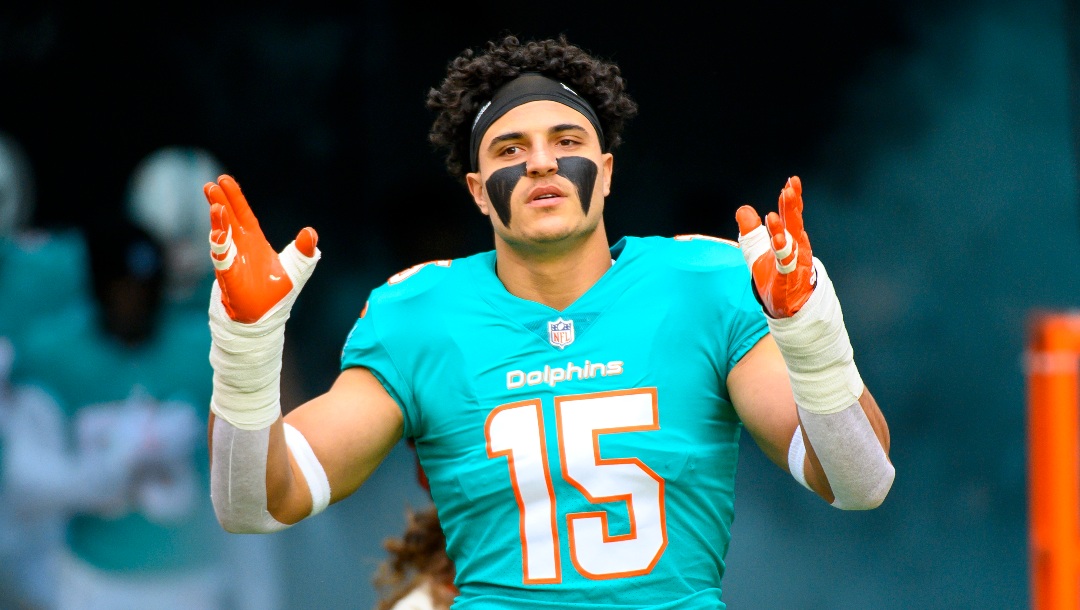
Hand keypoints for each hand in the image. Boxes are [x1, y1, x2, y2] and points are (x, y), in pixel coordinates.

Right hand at [204, 175, 317, 322]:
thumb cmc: (278, 293)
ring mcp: (232, 262)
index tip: (224, 180)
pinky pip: (223, 260)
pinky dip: (220, 247)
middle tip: (209, 185)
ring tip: (216, 205)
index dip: (235, 198)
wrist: (266, 318)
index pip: (244, 214)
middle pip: (228, 220)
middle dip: (219, 202)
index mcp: (254, 241)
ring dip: (218, 222)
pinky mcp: (230, 278)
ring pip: (222, 237)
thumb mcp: (298, 268)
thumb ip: (305, 250)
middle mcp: (240, 248)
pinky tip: (219, 234)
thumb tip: (310, 233)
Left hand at [735, 176, 815, 317]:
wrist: (785, 306)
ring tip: (773, 216)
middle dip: (791, 207)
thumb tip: (743, 210)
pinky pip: (785, 266)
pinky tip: (777, 242)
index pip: (790, 215)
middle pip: (793, 224)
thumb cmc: (773, 276)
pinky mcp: (786, 280)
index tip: (792, 182)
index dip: (791, 200)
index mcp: (789, 238)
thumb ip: (751, 230)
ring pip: (788, 244)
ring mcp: (793, 264)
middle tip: (789, 189)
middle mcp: (795, 248)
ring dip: (782, 230)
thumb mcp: (757, 250)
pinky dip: (782, 255)